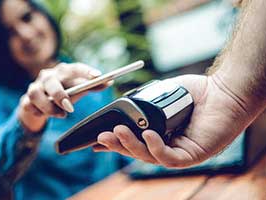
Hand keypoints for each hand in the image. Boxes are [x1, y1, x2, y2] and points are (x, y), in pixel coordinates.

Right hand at [18, 62, 111, 132]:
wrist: (39, 104)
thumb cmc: (63, 94)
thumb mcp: (78, 91)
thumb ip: (92, 86)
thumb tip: (109, 82)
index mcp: (62, 72)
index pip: (74, 68)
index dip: (85, 71)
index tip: (98, 76)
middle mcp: (47, 76)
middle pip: (51, 81)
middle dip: (60, 95)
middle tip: (69, 108)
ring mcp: (34, 87)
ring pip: (36, 94)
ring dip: (48, 106)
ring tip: (60, 115)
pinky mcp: (25, 100)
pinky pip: (28, 105)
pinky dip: (37, 112)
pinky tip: (43, 115)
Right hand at [94, 74, 254, 167]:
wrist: (224, 90)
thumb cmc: (195, 92)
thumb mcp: (160, 97)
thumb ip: (141, 104)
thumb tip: (121, 110)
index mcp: (159, 135)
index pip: (133, 142)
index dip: (115, 143)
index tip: (96, 140)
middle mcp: (167, 146)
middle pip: (137, 152)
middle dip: (117, 146)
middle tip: (101, 137)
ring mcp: (179, 153)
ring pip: (148, 157)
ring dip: (130, 146)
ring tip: (116, 132)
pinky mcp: (192, 156)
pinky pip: (169, 158)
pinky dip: (155, 147)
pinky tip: (148, 134)